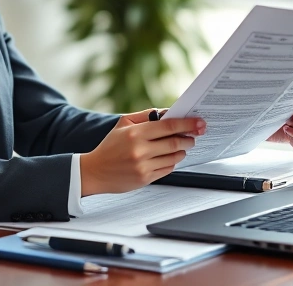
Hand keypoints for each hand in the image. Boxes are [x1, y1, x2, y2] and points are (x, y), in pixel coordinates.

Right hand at [80, 108, 204, 195]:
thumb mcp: (123, 124)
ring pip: (174, 157)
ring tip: (182, 146)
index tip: (198, 122)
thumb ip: (146, 116)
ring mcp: (143, 166)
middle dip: (189, 138)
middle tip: (194, 135)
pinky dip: (173, 162)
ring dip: (182, 150)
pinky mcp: (145, 179)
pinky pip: (167, 169)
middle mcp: (140, 150)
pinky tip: (170, 157)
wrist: (95, 171)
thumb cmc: (109, 146)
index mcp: (135, 133)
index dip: (187, 123)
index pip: (168, 126)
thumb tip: (168, 113)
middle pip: (175, 142)